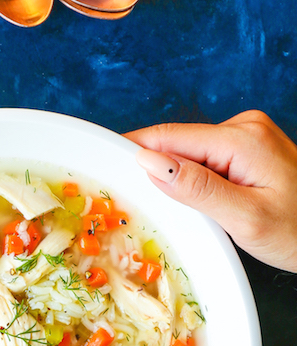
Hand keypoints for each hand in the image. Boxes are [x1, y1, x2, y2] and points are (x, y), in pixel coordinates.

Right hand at [124, 110, 296, 271]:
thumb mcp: (245, 218)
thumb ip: (197, 188)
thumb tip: (150, 162)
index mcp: (242, 138)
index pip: (169, 137)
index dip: (131, 150)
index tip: (98, 164)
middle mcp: (243, 127)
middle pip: (177, 144)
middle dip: (153, 171)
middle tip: (130, 203)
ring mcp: (247, 137)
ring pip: (189, 154)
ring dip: (173, 180)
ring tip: (166, 210)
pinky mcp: (247, 151)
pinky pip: (205, 161)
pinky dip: (192, 181)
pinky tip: (194, 204)